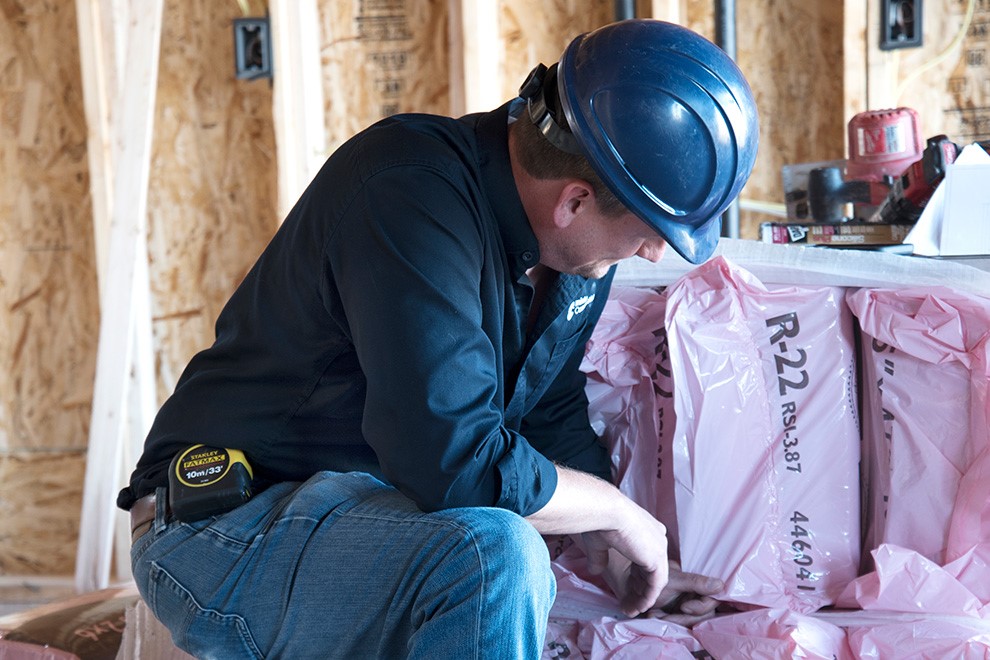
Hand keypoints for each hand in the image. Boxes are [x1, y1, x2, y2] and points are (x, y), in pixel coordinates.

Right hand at [578, 503, 669, 617]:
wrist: (605, 510)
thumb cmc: (599, 519)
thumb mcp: (599, 542)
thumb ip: (600, 557)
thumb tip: (595, 571)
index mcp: (646, 529)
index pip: (645, 556)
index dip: (636, 574)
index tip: (627, 587)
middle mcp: (657, 537)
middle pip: (651, 569)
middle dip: (640, 588)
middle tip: (630, 602)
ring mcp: (659, 548)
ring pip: (655, 579)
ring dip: (645, 596)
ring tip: (634, 610)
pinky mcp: (656, 559)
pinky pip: (656, 585)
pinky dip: (648, 597)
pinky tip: (639, 607)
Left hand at [644, 561, 722, 625]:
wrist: (631, 587)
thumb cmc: (652, 579)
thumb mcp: (673, 580)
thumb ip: (696, 583)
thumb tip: (721, 585)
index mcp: (698, 585)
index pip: (713, 599)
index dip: (701, 607)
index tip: (683, 607)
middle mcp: (696, 597)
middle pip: (704, 615)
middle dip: (684, 619)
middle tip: (665, 618)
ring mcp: (688, 608)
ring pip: (693, 623)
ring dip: (674, 622)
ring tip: (655, 616)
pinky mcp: (679, 617)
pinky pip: (681, 627)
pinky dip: (667, 624)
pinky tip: (653, 617)